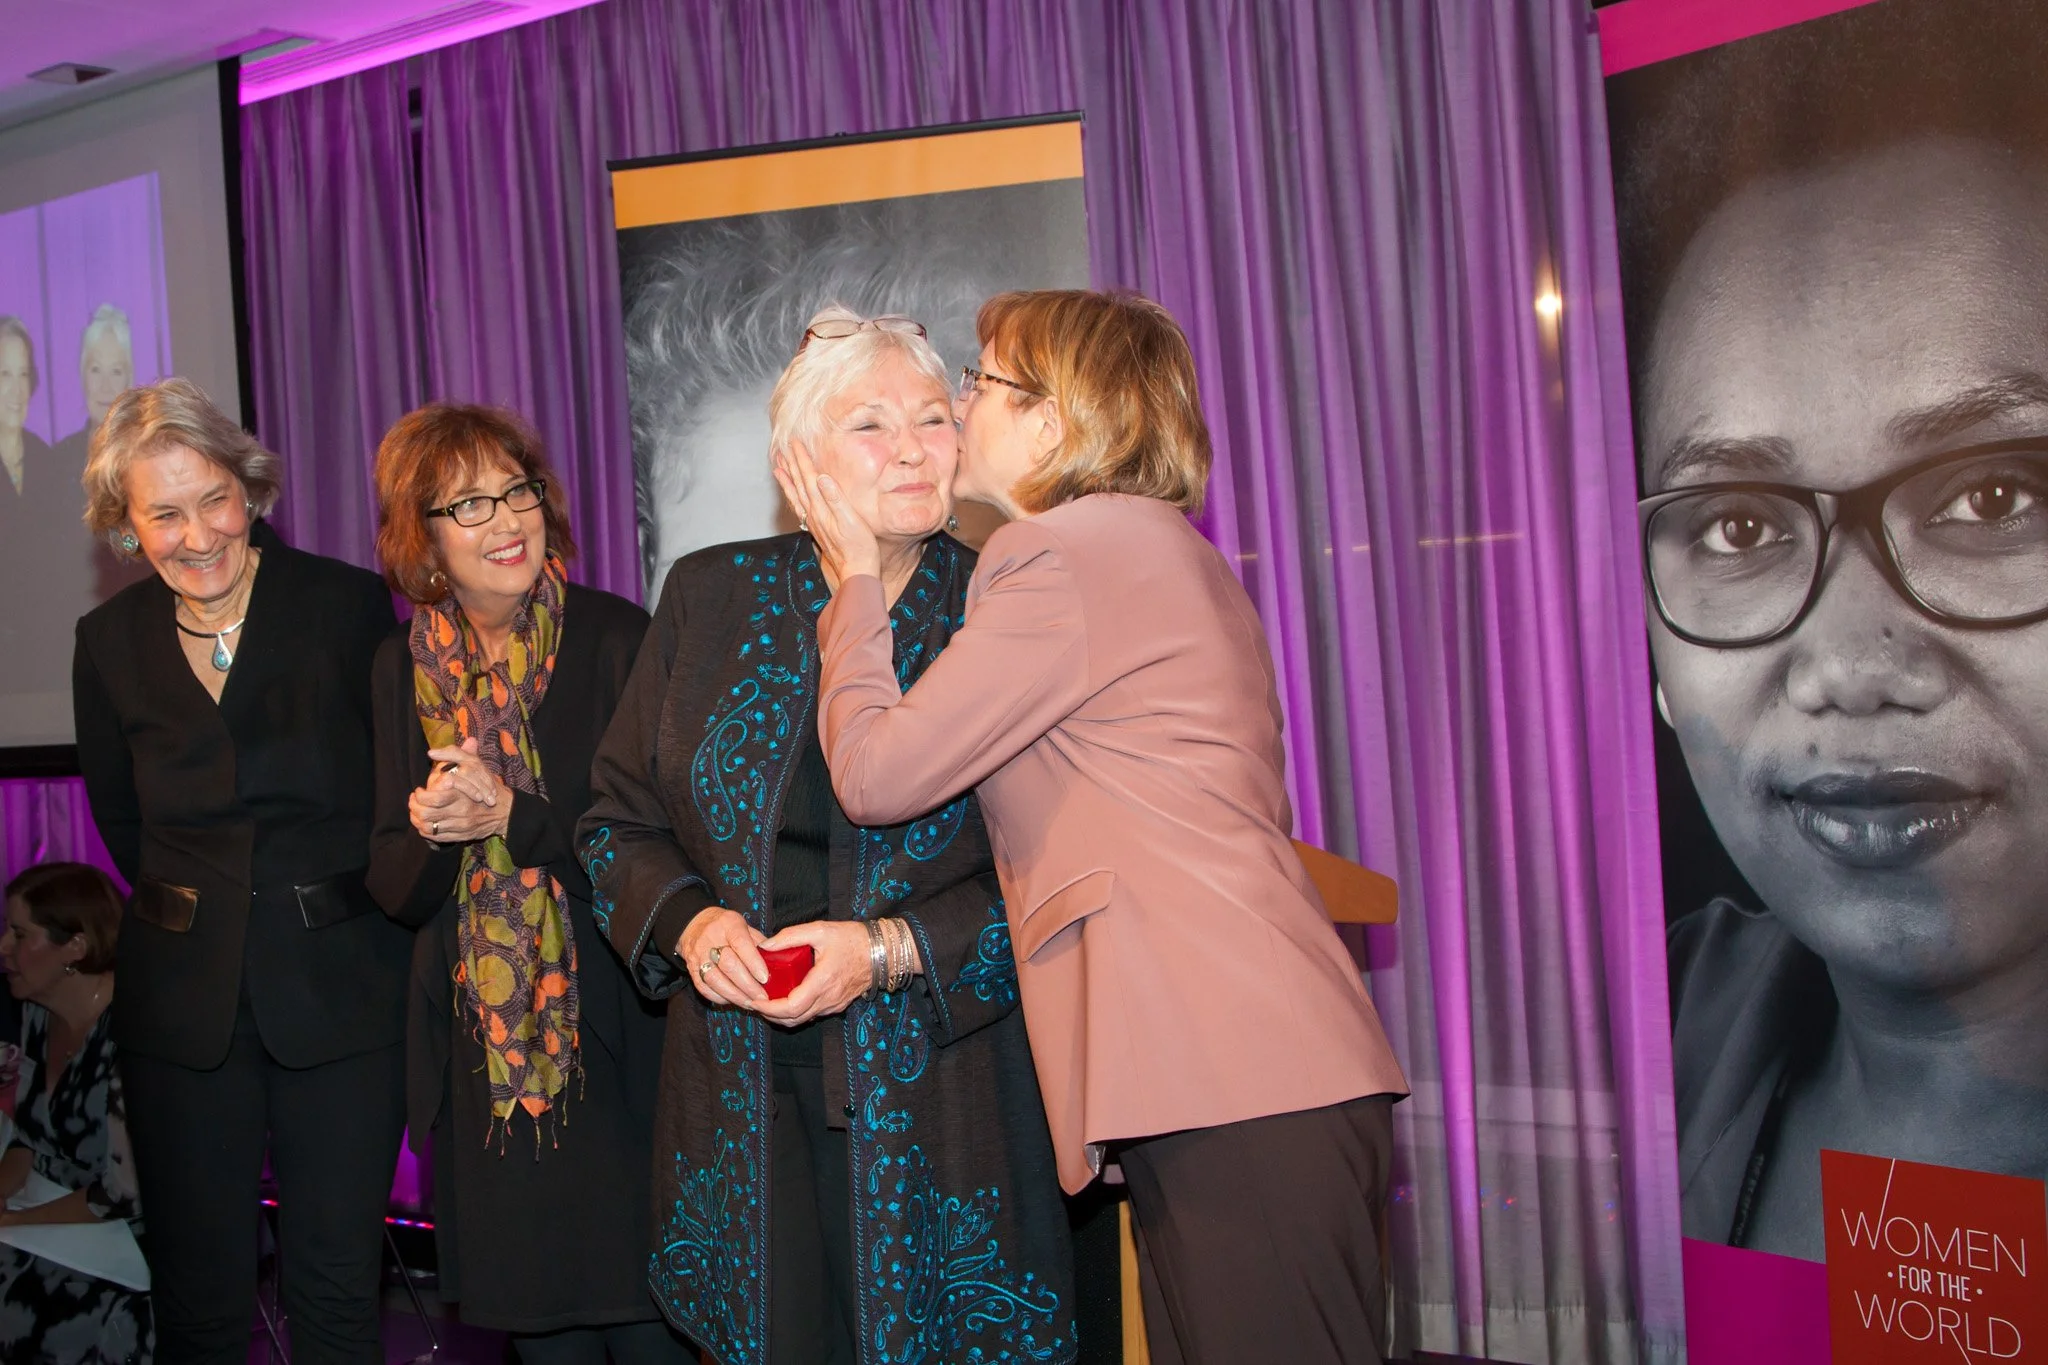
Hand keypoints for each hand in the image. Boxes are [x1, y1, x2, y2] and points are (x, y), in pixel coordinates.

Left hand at [411, 737, 510, 842]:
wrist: (505, 811)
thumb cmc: (488, 786)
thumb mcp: (475, 765)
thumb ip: (455, 754)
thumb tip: (432, 752)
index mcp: (462, 795)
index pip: (433, 798)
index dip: (420, 795)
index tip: (419, 790)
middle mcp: (460, 812)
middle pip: (426, 814)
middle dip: (414, 807)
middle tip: (413, 801)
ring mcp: (460, 826)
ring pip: (428, 828)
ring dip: (417, 820)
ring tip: (415, 812)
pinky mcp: (460, 836)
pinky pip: (436, 837)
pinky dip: (426, 831)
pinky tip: (424, 823)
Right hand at [679, 906, 770, 1007]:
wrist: (695, 925)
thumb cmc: (727, 928)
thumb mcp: (745, 926)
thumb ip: (759, 943)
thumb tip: (777, 963)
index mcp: (729, 924)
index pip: (740, 943)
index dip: (753, 962)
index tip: (765, 978)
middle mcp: (710, 938)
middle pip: (728, 965)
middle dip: (748, 985)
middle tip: (762, 998)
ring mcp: (698, 954)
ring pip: (715, 979)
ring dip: (735, 995)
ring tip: (750, 1003)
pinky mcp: (690, 968)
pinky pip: (704, 987)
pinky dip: (719, 997)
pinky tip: (733, 1001)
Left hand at [755, 920, 894, 1027]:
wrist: (882, 951)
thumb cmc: (853, 939)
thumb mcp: (820, 930)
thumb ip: (790, 936)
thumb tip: (765, 946)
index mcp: (822, 982)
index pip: (790, 1007)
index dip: (768, 1008)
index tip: (753, 1000)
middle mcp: (828, 999)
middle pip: (792, 1019)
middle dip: (769, 1014)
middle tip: (753, 1001)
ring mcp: (833, 1005)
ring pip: (802, 1019)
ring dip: (781, 1015)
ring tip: (766, 1001)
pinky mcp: (837, 1005)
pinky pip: (812, 1014)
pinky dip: (795, 1012)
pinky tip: (786, 998)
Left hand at [774, 441, 881, 585]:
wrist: (856, 572)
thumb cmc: (860, 548)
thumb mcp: (852, 521)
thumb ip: (836, 498)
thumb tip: (822, 477)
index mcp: (822, 507)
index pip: (809, 477)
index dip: (802, 459)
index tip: (795, 443)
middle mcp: (814, 513)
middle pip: (799, 483)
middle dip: (791, 464)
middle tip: (783, 448)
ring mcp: (814, 521)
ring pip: (796, 494)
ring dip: (787, 479)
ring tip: (778, 466)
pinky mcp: (817, 528)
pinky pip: (799, 507)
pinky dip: (792, 496)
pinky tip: (792, 493)